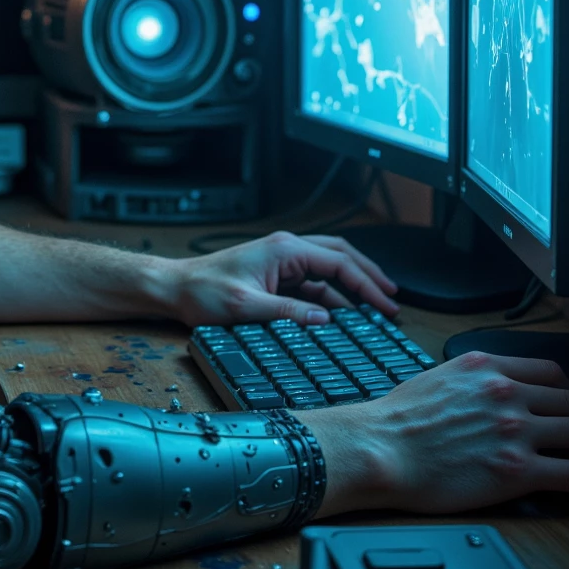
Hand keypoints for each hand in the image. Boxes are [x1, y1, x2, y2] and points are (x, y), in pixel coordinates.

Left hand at [169, 229, 399, 326]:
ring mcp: (281, 263)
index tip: (385, 302)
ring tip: (375, 309)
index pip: (337, 262)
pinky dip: (332, 298)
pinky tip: (342, 316)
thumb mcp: (245, 307)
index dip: (365, 282)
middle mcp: (286, 251)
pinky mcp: (275, 278)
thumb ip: (286, 313)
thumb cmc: (203, 291)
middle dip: (368, 276)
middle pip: (339, 257)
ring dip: (352, 288)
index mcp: (284, 249)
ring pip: (328, 271)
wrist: (176, 289)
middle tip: (391, 299)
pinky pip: (312, 286)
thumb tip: (324, 319)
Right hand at [312, 351, 568, 515]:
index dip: (563, 392)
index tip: (562, 406)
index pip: (550, 371)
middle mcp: (506, 392)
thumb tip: (493, 393)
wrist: (383, 449)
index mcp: (486, 366)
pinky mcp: (518, 470)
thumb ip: (476, 381)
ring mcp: (515, 430)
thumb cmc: (400, 419)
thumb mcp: (441, 377)